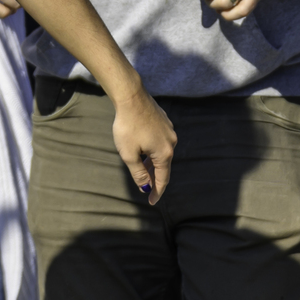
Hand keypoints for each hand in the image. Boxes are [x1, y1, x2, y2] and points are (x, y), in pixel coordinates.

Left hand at [110, 85, 175, 204]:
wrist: (131, 96)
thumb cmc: (127, 126)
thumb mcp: (129, 154)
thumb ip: (138, 173)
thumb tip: (146, 186)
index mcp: (164, 153)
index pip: (163, 179)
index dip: (157, 192)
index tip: (151, 202)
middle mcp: (171, 142)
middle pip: (164, 166)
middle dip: (155, 178)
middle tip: (145, 188)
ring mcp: (169, 131)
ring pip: (162, 153)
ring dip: (153, 163)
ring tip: (142, 169)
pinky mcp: (164, 121)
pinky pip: (160, 141)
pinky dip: (153, 150)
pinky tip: (143, 149)